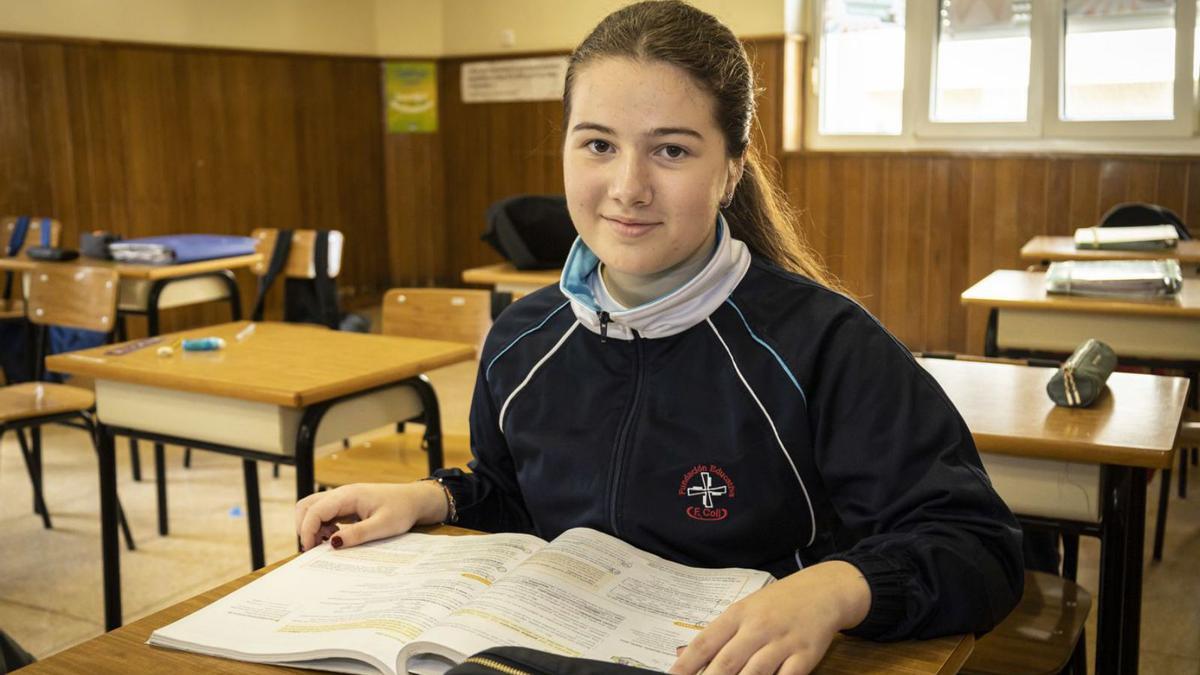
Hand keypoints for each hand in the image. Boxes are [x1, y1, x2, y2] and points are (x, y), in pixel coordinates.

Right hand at [294, 481, 448, 550]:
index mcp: (348, 495)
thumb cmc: (402, 510)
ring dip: (313, 526)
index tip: (310, 551)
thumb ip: (357, 534)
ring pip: (314, 509)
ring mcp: (343, 498)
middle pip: (307, 506)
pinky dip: (322, 526)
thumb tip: (332, 544)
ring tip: (327, 543)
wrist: (415, 500)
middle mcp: (341, 494)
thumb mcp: (383, 526)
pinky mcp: (346, 505)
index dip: (307, 531)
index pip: (314, 510)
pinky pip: (325, 513)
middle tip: (315, 548)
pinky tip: (336, 537)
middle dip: (304, 527)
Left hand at [669, 561, 870, 674]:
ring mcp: (782, 642)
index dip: (686, 664)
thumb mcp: (746, 609)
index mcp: (738, 615)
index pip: (705, 642)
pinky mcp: (805, 655)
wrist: (822, 591)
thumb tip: (688, 656)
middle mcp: (758, 628)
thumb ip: (722, 634)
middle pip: (727, 662)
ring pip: (754, 673)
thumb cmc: (777, 603)